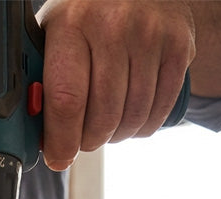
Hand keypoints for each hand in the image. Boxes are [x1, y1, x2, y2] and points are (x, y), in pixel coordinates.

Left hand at [36, 0, 195, 169]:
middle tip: (82, 139)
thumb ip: (43, 85)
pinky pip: (158, 112)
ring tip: (104, 124)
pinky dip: (140, 127)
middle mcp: (113, 26)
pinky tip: (128, 117)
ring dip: (114, 135)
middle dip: (88, 141)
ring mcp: (151, 35)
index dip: (62, 140)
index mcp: (71, 25)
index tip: (59, 158)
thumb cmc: (86, 18)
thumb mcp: (54, 37)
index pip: (67, 101)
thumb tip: (41, 141)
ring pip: (131, 119)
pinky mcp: (179, 46)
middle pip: (102, 117)